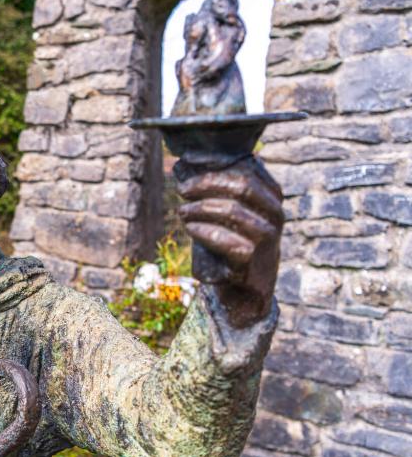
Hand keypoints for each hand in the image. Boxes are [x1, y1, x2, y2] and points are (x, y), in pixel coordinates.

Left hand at [177, 158, 282, 327]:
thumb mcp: (226, 214)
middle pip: (242, 186)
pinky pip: (225, 240)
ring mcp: (267, 239)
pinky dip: (202, 230)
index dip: (214, 166)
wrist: (244, 292)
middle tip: (182, 189)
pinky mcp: (252, 261)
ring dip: (200, 208)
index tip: (187, 167)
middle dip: (206, 183)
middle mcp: (275, 215)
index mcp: (272, 198)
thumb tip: (181, 163)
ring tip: (182, 211)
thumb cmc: (231, 244)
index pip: (247, 169)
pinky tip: (190, 227)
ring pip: (233, 211)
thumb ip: (211, 190)